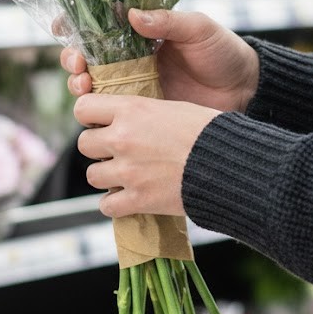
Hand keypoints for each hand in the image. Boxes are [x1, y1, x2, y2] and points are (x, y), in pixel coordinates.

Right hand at [61, 9, 259, 112]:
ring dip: (78, 85)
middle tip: (77, 64)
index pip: (100, 26)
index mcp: (141, 34)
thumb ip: (167, 21)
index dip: (76, 26)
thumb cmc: (224, 52)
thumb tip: (131, 14)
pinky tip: (94, 113)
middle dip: (72, 60)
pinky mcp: (142, 114)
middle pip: (88, 58)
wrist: (246, 90)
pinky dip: (96, 114)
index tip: (63, 27)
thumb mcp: (198, 29)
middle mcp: (131, 60)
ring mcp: (135, 88)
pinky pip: (112, 115)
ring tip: (83, 85)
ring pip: (93, 87)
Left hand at [74, 93, 218, 216]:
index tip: (101, 122)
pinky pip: (106, 206)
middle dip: (98, 148)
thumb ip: (142, 112)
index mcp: (131, 110)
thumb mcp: (173, 108)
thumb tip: (128, 117)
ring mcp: (128, 171)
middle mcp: (123, 138)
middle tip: (117, 151)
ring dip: (107, 177)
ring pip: (92, 176)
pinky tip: (130, 197)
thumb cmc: (208, 131)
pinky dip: (116, 204)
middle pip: (84, 144)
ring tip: (126, 175)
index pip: (83, 108)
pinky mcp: (137, 200)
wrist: (229, 165)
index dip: (90, 116)